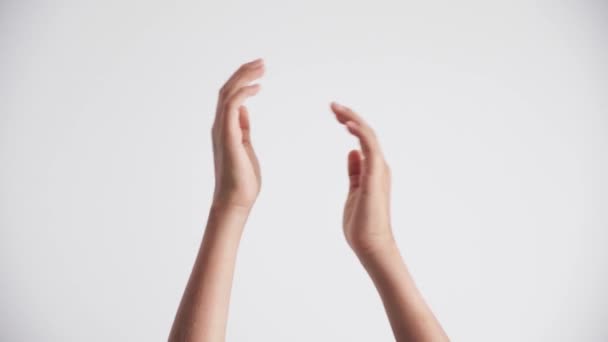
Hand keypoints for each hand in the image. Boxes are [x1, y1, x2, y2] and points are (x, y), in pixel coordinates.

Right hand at [211, 58, 264, 209]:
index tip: (258, 71)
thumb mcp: (244, 146)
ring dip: (243, 78)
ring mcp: (221, 130)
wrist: (236, 201)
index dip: (242, 80)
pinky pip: (232, 107)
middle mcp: (220, 125)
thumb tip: (244, 111)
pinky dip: (243, 93)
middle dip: (243, 73)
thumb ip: (242, 128)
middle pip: (227, 90)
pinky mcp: (228, 136)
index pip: (230, 96)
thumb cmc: (242, 179)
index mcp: (225, 128)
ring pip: (228, 94)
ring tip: (261, 68)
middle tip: (262, 63)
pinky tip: (258, 88)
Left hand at [331, 102, 393, 256]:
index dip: (351, 125)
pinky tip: (346, 124)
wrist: (370, 244)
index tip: (336, 115)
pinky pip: (369, 148)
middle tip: (333, 106)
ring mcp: (379, 170)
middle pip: (365, 134)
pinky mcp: (376, 176)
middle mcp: (379, 167)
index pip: (363, 141)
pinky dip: (359, 133)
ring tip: (336, 109)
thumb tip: (352, 153)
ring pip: (368, 136)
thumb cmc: (361, 224)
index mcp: (374, 171)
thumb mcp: (354, 192)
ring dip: (352, 120)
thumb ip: (355, 172)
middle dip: (350, 117)